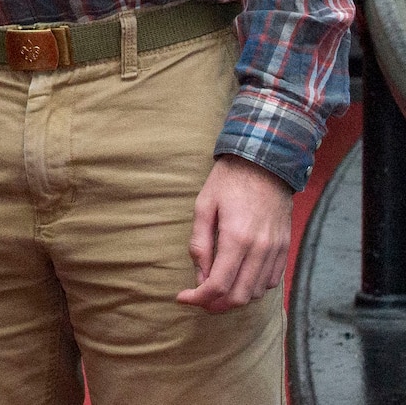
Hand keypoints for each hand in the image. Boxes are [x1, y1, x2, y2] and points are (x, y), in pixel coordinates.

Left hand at [176, 155, 292, 311]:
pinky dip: (253, 287)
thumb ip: (200, 243)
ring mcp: (276, 251)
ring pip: (256, 292)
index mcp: (236, 238)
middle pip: (239, 296)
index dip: (199, 298)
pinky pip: (271, 281)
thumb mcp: (204, 207)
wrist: (264, 164)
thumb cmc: (228, 183)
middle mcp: (260, 250)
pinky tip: (238, 278)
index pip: (218, 285)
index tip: (183, 297)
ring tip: (216, 289)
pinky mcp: (285, 248)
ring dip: (235, 297)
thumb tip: (199, 275)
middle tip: (199, 299)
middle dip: (216, 304)